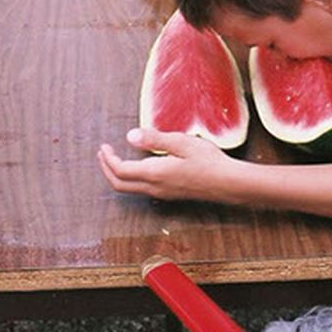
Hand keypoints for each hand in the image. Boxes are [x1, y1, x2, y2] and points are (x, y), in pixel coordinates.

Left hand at [98, 126, 232, 201]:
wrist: (228, 183)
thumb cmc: (208, 161)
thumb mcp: (181, 142)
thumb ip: (154, 139)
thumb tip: (130, 136)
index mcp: (154, 173)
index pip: (120, 171)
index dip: (108, 159)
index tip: (104, 146)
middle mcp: (155, 187)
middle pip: (120, 185)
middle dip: (106, 169)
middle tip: (103, 153)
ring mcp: (162, 193)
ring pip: (130, 189)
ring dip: (118, 174)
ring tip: (115, 158)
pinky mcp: (170, 194)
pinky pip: (142, 190)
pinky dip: (131, 178)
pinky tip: (138, 166)